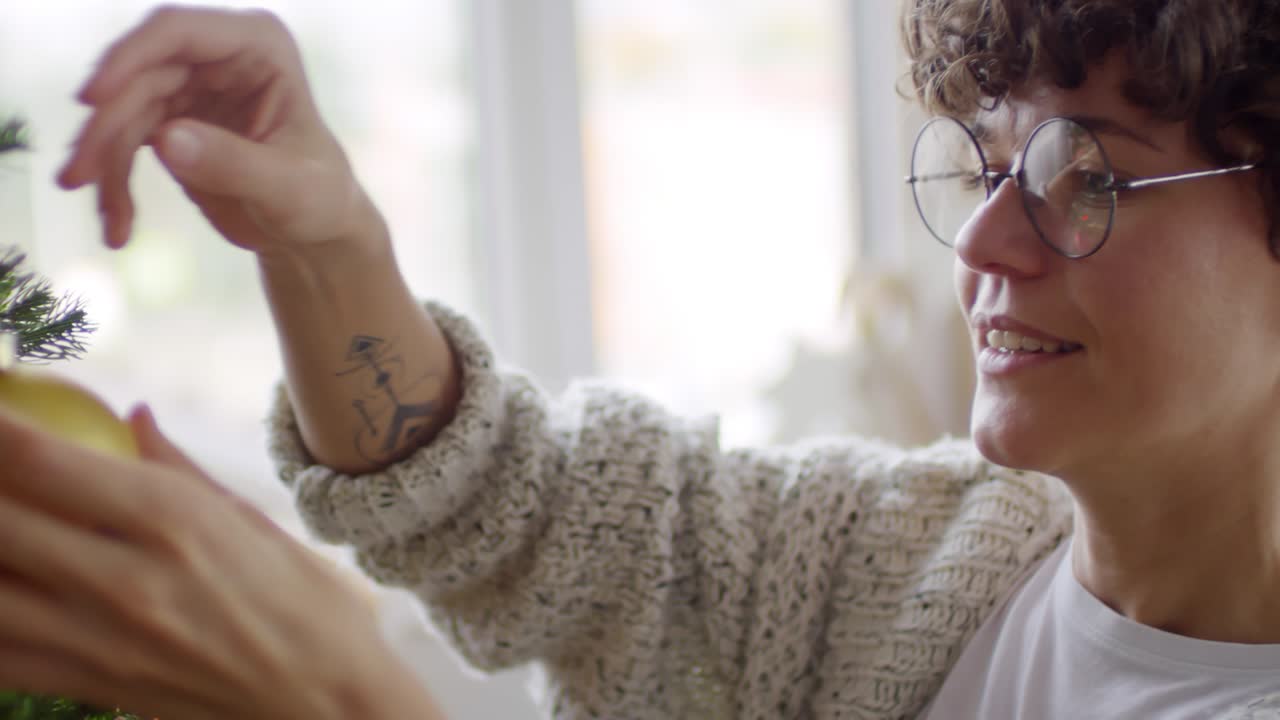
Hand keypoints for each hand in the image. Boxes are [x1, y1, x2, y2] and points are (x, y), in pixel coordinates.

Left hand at [0, 405, 419, 719]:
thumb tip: (133, 417)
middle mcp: (126, 581)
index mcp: (176, 522)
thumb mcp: (254, 520)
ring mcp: (98, 642)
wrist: (325, 703)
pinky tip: (2, 585)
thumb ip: (178, 467)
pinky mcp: (88, 687)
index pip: (41, 461)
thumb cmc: (307, 604)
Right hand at [57, 5, 378, 256]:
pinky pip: (123, 144)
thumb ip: (233, 163)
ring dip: (103, 162)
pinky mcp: (168, 123)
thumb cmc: (319, 199)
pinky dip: (115, 183)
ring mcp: (189, 88)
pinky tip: (118, 227)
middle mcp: (217, 57)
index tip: (92, 99)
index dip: (129, 58)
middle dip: (105, 127)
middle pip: (137, 76)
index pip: (178, 32)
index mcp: (258, 47)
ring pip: (122, 112)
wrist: (312, 231)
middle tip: (78, 177)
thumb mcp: (288, 188)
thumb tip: (168, 139)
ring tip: (107, 220)